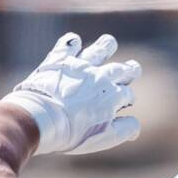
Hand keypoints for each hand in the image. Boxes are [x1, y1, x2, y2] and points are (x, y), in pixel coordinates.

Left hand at [2, 33, 141, 157]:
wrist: (42, 119)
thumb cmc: (74, 133)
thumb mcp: (106, 137)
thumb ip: (125, 130)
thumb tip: (135, 123)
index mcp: (113, 96)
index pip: (127, 94)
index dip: (128, 98)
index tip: (125, 104)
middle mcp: (100, 77)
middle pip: (120, 70)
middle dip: (129, 70)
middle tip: (133, 67)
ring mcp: (79, 66)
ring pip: (98, 51)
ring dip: (106, 46)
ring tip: (109, 41)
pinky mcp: (59, 60)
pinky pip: (67, 46)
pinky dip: (71, 42)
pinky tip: (74, 39)